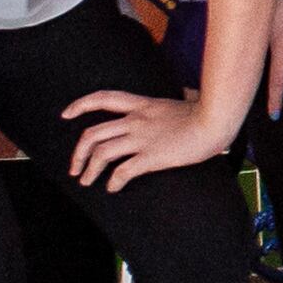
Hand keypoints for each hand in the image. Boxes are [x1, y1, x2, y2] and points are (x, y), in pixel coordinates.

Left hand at [65, 86, 238, 187]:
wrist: (216, 121)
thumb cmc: (208, 112)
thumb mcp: (188, 99)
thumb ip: (182, 96)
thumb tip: (188, 93)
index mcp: (142, 105)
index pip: (103, 98)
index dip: (80, 105)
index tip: (65, 114)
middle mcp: (136, 120)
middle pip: (93, 133)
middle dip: (78, 153)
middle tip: (75, 167)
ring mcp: (141, 139)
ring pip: (101, 154)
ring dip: (89, 170)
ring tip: (87, 181)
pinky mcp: (150, 157)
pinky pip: (122, 172)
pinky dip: (113, 182)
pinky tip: (113, 188)